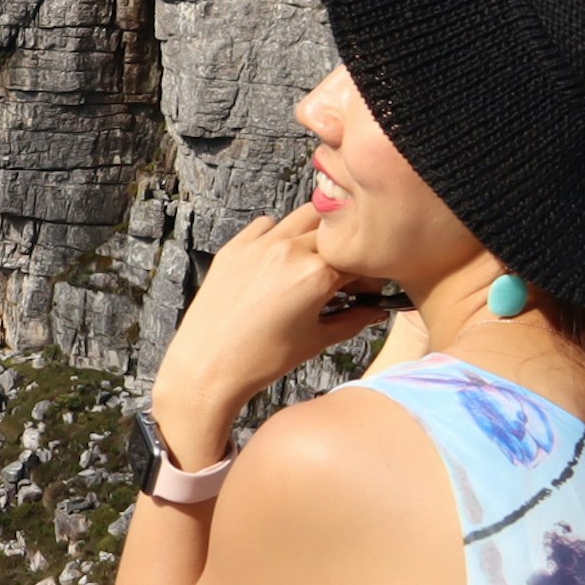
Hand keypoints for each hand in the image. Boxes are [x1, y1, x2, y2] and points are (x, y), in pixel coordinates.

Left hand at [149, 209, 390, 465]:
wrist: (206, 366)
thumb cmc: (263, 360)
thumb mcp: (317, 341)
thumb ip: (354, 320)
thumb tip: (378, 310)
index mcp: (315, 274)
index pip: (358, 259)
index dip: (368, 275)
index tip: (365, 290)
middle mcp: (288, 251)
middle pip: (334, 232)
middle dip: (344, 251)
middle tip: (341, 275)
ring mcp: (258, 245)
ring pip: (302, 218)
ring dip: (316, 234)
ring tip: (312, 262)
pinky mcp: (233, 248)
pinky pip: (265, 226)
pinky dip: (279, 235)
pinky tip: (278, 260)